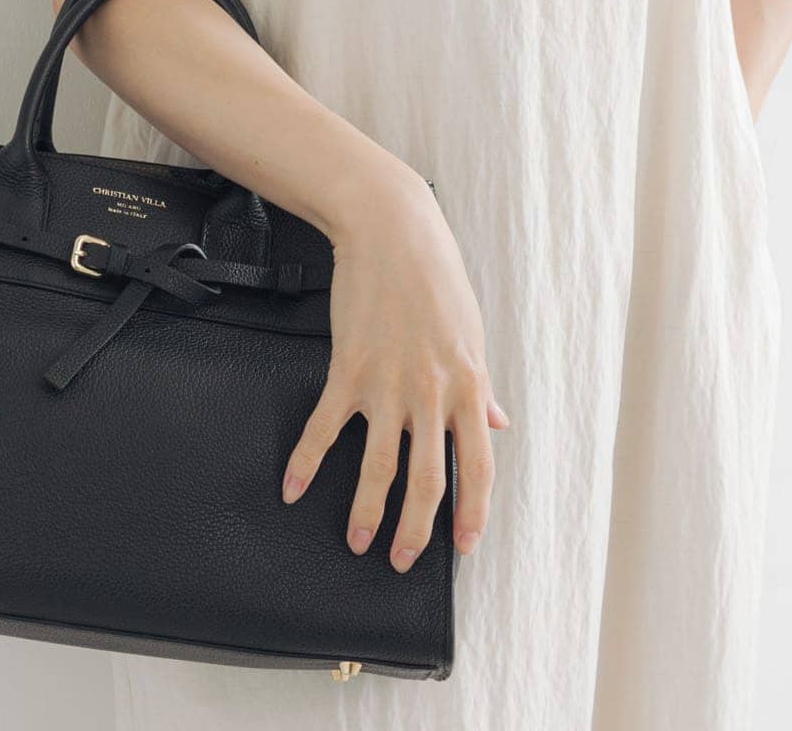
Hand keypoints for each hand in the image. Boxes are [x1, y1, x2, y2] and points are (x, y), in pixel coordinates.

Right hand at [280, 164, 509, 571]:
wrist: (392, 232)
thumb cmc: (436, 278)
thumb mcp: (471, 333)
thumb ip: (482, 386)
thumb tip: (498, 423)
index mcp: (468, 385)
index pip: (477, 466)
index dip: (472, 511)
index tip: (464, 544)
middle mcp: (431, 393)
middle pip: (427, 480)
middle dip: (416, 530)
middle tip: (402, 560)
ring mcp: (388, 384)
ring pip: (379, 465)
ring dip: (367, 510)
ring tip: (358, 540)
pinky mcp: (349, 369)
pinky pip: (326, 426)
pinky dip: (307, 461)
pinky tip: (293, 486)